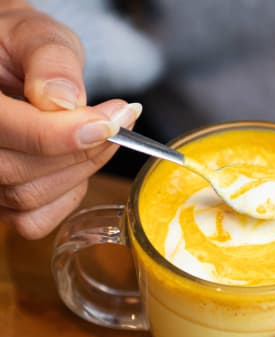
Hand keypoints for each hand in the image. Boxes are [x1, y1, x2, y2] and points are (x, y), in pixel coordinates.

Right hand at [0, 1, 140, 238]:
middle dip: (83, 151)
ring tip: (101, 136)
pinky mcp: (1, 201)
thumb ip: (51, 61)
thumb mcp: (36, 35)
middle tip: (119, 122)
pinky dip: (65, 197)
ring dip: (80, 171)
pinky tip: (76, 166)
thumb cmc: (19, 47)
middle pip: (21, 172)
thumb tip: (65, 101)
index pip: (11, 130)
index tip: (114, 122)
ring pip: (30, 198)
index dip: (66, 133)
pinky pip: (33, 220)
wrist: (9, 64)